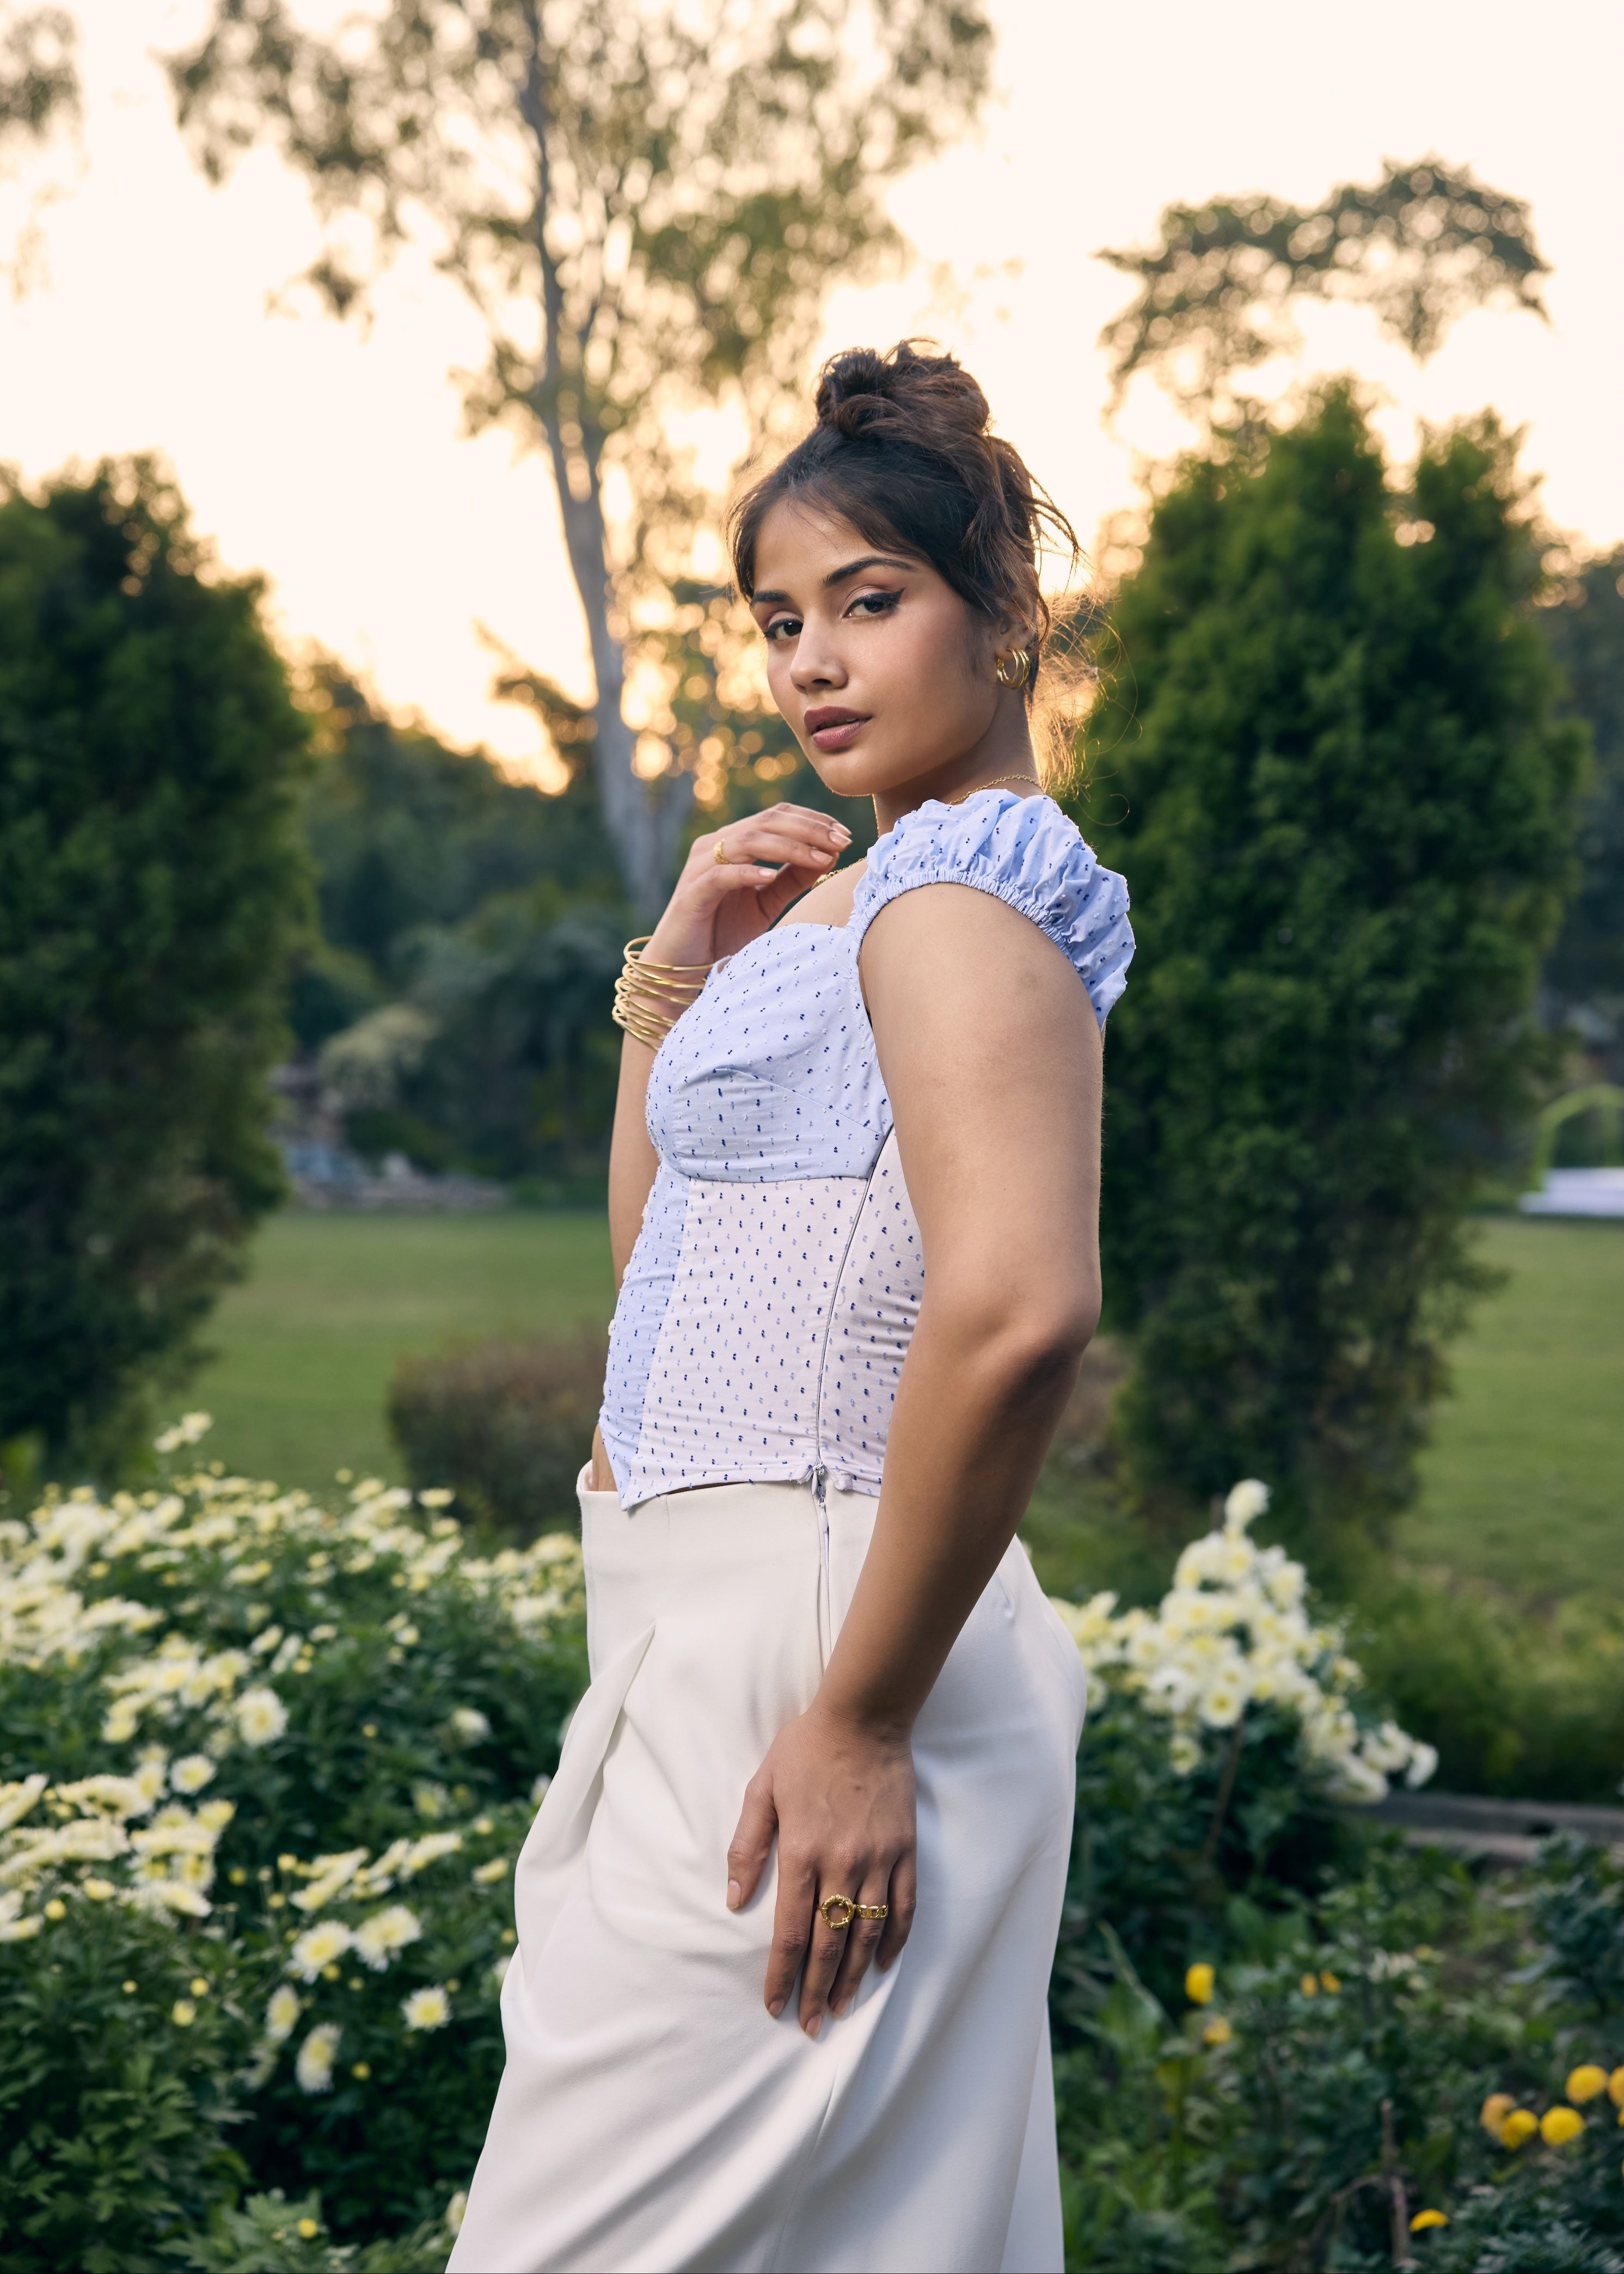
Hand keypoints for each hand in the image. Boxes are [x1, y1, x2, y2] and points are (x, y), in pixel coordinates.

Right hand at [642, 804, 851, 970]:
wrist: (683, 967)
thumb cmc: (723, 933)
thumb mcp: (767, 903)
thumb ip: (792, 878)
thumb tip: (829, 854)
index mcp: (733, 843)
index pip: (776, 816)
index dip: (812, 820)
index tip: (844, 834)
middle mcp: (714, 846)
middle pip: (766, 821)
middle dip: (808, 829)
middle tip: (840, 840)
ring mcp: (700, 867)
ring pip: (747, 841)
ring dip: (788, 847)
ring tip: (819, 859)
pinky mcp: (691, 894)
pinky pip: (721, 875)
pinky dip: (748, 872)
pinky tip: (772, 877)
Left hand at [726, 1700, 916, 2036]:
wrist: (864, 1716)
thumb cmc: (806, 1749)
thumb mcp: (761, 1789)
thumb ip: (747, 1846)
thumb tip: (732, 1898)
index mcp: (801, 1851)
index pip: (790, 1931)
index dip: (781, 1974)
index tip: (774, 2005)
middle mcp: (841, 1864)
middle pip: (829, 1944)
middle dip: (817, 1990)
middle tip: (811, 2026)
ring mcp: (878, 1860)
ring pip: (867, 1934)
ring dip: (854, 1977)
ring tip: (843, 2008)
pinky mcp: (905, 1851)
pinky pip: (904, 1907)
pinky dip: (894, 1941)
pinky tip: (883, 1964)